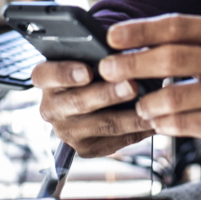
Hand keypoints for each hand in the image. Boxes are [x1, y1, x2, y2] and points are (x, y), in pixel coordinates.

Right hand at [31, 59, 154, 157]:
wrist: (95, 93)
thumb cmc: (95, 64)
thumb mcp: (90, 53)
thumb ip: (100, 52)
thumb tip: (123, 51)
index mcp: (45, 78)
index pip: (46, 74)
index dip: (65, 73)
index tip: (87, 71)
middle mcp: (50, 107)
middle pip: (78, 102)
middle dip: (107, 94)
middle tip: (132, 85)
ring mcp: (66, 131)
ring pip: (102, 125)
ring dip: (129, 116)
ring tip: (151, 105)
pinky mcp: (85, 149)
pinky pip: (115, 141)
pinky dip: (138, 130)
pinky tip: (155, 119)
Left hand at [98, 14, 200, 158]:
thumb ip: (193, 41)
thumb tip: (135, 41)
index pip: (177, 26)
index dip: (139, 30)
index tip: (111, 36)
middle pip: (170, 59)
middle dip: (131, 63)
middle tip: (107, 69)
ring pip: (171, 96)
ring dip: (145, 101)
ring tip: (138, 103)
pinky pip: (181, 123)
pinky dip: (162, 122)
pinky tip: (157, 120)